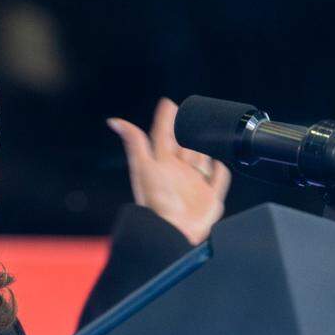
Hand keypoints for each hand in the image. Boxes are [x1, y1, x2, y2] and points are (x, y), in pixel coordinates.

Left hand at [107, 98, 231, 244]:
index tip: (168, 104)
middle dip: (188, 132)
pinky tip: (218, 162)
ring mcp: (194, 183)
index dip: (166, 119)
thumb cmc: (156, 201)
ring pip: (201, 160)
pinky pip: (218, 179)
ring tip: (207, 136)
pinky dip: (219, 170)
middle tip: (190, 117)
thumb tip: (115, 121)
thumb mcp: (143, 166)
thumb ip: (135, 142)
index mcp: (162, 163)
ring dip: (204, 148)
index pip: (163, 135)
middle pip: (185, 146)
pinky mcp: (210, 197)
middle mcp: (178, 172)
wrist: (173, 230)